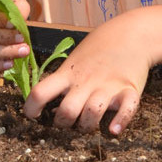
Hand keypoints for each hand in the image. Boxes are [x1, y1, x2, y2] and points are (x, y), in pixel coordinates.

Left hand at [23, 18, 150, 134]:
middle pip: (67, 111)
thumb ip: (64, 79)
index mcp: (69, 73)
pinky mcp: (129, 89)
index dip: (31, 108)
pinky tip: (114, 129)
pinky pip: (127, 109)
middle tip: (67, 121)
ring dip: (87, 125)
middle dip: (63, 124)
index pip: (41, 92)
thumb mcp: (75, 59)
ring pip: (92, 113)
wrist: (131, 33)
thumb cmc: (99, 47)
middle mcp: (86, 81)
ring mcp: (108, 86)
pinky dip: (120, 121)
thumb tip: (50, 104)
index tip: (32, 115)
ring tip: (88, 123)